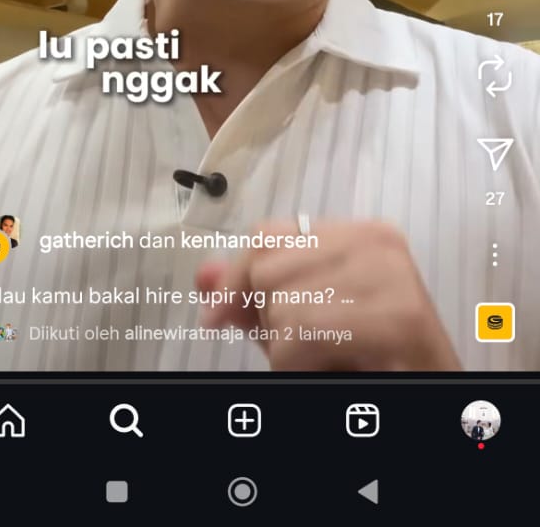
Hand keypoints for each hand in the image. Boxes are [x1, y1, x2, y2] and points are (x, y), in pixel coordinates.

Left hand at [195, 219, 461, 370]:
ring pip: (282, 305)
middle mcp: (377, 240)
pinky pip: (304, 334)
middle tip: (313, 348)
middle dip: (272, 321)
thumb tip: (203, 275)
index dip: (236, 281)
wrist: (433, 402)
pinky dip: (300, 365)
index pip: (266, 234)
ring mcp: (393, 273)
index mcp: (357, 234)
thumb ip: (254, 298)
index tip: (221, 318)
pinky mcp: (402, 315)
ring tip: (329, 359)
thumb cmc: (367, 365)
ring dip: (289, 351)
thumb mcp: (302, 324)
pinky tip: (335, 369)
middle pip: (268, 268)